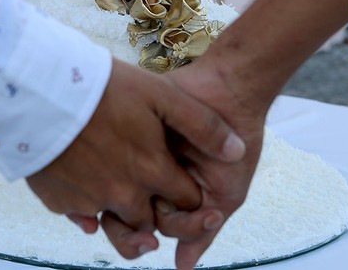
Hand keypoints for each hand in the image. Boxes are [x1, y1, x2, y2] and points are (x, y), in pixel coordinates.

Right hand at [26, 58, 245, 257]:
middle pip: (151, 222)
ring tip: (129, 210)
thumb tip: (238, 152)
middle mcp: (123, 194)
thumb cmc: (103, 87)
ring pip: (116, 223)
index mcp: (151, 171)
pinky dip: (88, 207)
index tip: (186, 185)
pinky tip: (88, 189)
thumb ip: (203, 125)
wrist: (38, 90)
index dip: (191, 195)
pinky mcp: (58, 199)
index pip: (185, 200)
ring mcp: (88, 200)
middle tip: (158, 202)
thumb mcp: (161, 94)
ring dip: (126, 220)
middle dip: (159, 214)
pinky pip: (80, 215)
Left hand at [99, 55, 266, 269]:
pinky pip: (113, 157)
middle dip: (136, 229)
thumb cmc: (235, 148)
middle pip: (128, 216)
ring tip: (155, 194)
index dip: (181, 228)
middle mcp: (149, 180)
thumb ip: (202, 230)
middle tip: (157, 218)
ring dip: (126, 204)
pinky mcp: (129, 133)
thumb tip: (182, 267)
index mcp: (170, 198)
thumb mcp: (226, 195)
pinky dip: (118, 171)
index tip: (209, 214)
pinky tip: (140, 170)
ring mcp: (137, 158)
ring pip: (115, 192)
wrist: (231, 96)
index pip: (159, 227)